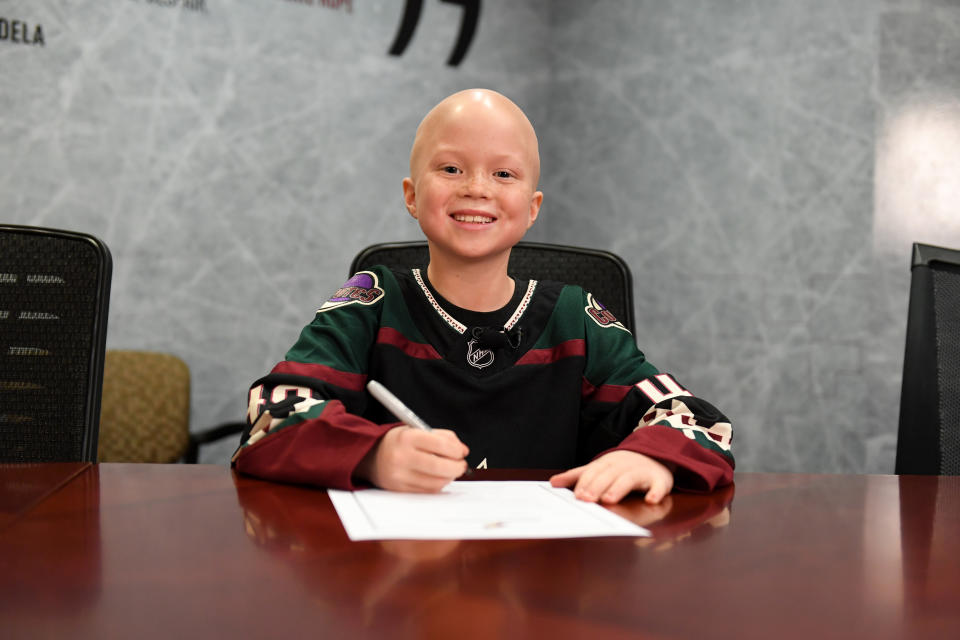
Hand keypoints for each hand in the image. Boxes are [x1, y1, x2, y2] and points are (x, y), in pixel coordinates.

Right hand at [355, 427, 468, 492]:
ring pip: (436, 482)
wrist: (370, 456)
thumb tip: (462, 450)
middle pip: (440, 467)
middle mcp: (402, 457)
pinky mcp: (400, 489)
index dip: (456, 450)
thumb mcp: (415, 430)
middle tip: (461, 464)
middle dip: (457, 467)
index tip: (461, 452)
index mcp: (407, 437)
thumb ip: (441, 436)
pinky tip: (438, 477)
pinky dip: (438, 485)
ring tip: (449, 470)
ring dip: (449, 477)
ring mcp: (400, 475)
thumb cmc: (397, 442)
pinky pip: (428, 491)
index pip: (440, 445)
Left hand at [549, 450, 673, 504]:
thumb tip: (552, 482)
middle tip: (587, 500)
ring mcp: (642, 471)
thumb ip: (577, 476)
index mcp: (607, 463)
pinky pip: (658, 486)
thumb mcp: (599, 468)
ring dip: (619, 489)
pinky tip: (651, 500)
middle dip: (598, 487)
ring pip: (630, 479)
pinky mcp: (659, 480)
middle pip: (609, 475)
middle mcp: (623, 466)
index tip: (577, 496)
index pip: (594, 472)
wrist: (654, 455)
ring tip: (609, 500)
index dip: (586, 483)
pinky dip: (656, 492)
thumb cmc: (621, 467)